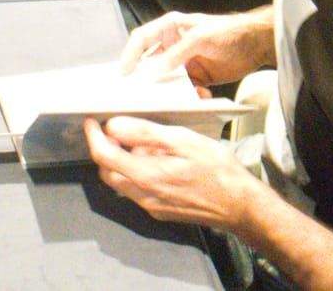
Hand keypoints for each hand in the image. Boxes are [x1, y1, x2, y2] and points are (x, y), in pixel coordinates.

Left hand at [84, 116, 260, 230]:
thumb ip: (145, 133)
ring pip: (121, 183)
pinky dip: (136, 173)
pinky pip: (137, 191)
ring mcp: (152, 206)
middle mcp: (144, 196)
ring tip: (140, 144)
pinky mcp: (161, 211)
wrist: (241, 206)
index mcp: (146, 176)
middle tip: (113, 130)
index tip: (91, 121)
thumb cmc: (217, 169)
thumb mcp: (182, 140)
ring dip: (121, 162)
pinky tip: (156, 161)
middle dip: (104, 150)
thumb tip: (114, 125)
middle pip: (107, 172)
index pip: (103, 156)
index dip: (93, 136)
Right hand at [119, 10, 274, 88]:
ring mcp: (184, 63)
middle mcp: (173, 45)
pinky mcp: (197, 78)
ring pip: (167, 80)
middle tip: (136, 94)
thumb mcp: (199, 38)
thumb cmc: (228, 31)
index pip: (141, 39)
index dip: (129, 55)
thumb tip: (154, 72)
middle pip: (150, 63)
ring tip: (170, 101)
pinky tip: (202, 96)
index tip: (123, 73)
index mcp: (169, 28)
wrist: (256, 44)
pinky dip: (189, 96)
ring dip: (168, 91)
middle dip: (145, 78)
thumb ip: (176, 54)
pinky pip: (185, 91)